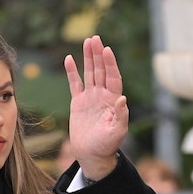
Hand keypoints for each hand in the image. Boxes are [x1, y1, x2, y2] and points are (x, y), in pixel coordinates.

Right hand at [64, 36, 128, 181]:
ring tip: (88, 41)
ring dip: (89, 57)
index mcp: (113, 100)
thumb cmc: (107, 145)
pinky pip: (75, 83)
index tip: (107, 50)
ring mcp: (90, 97)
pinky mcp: (78, 102)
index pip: (113, 77)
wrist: (92, 155)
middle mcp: (103, 95)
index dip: (110, 64)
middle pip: (101, 70)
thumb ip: (121, 116)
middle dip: (98, 54)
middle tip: (95, 38)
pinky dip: (72, 71)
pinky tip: (69, 58)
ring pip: (90, 73)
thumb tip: (122, 99)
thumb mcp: (117, 132)